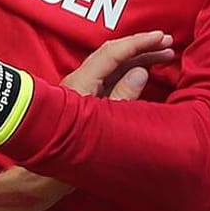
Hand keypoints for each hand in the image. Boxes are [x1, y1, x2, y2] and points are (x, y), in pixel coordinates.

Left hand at [0, 34, 167, 210]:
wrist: (40, 172)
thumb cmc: (68, 149)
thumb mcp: (103, 125)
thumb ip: (123, 96)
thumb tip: (141, 72)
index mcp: (83, 83)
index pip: (114, 53)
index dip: (139, 43)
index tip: (162, 38)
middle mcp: (81, 81)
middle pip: (115, 56)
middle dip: (143, 48)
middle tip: (169, 45)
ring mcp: (82, 91)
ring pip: (113, 67)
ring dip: (138, 60)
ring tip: (164, 58)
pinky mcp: (85, 102)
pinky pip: (111, 78)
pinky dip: (130, 72)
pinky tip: (144, 75)